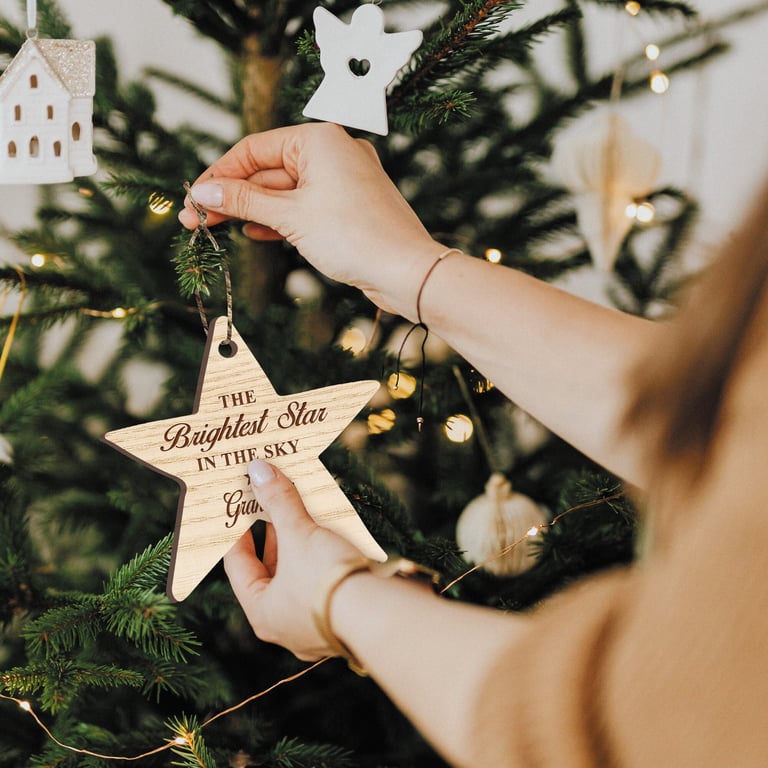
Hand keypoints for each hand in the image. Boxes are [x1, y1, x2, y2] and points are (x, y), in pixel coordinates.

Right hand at [178, 122, 446, 320]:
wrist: (407, 272)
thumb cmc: (356, 237)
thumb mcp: (290, 216)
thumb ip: (244, 200)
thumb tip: (204, 190)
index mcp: (319, 139)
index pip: (255, 149)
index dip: (220, 174)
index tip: (194, 197)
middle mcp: (333, 152)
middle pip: (268, 171)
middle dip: (233, 196)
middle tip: (197, 218)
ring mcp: (343, 180)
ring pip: (286, 191)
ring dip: (253, 210)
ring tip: (217, 226)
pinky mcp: (349, 207)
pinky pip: (305, 207)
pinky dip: (281, 219)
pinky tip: (255, 233)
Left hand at [223, 458, 364, 660]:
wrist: (382, 616)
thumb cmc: (327, 579)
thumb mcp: (300, 534)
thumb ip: (279, 501)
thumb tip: (258, 469)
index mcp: (263, 613)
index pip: (239, 566)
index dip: (237, 533)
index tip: (240, 509)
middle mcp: (286, 627)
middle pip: (271, 572)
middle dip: (274, 536)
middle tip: (273, 505)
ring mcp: (317, 629)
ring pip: (300, 579)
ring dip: (301, 546)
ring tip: (305, 513)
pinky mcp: (345, 622)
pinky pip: (325, 586)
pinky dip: (324, 560)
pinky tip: (333, 536)